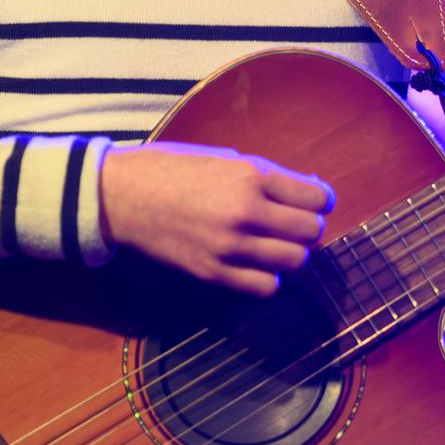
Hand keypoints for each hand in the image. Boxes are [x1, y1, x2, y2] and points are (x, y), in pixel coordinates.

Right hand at [98, 142, 335, 295]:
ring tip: (277, 244)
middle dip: (309, 227)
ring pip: (295, 261)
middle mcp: (246, 211)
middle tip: (294, 223)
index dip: (322, 201)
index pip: (317, 198)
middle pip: (311, 231)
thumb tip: (309, 191)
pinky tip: (258, 264)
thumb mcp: (227, 158)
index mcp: (252, 176)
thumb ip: (268, 177)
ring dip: (292, 253)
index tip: (315, 202)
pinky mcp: (214, 272)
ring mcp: (230, 245)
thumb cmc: (174, 169)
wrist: (122, 196)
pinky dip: (269, 278)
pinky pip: (265, 286)